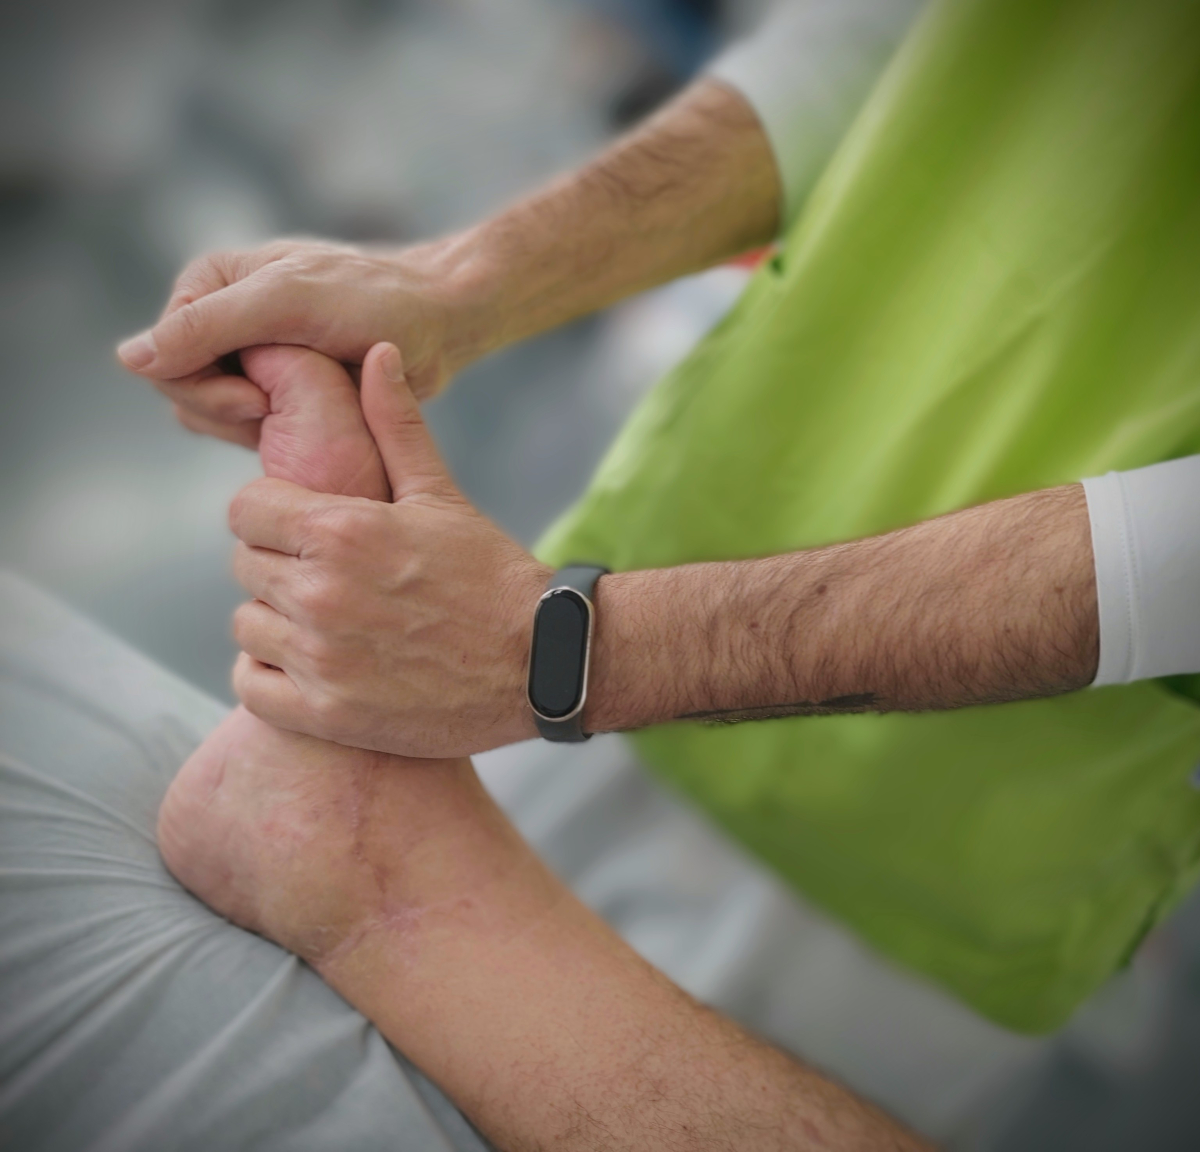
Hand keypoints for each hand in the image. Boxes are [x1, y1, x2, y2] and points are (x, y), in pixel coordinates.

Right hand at [117, 237, 490, 446]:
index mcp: (211, 283)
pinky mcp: (280, 391)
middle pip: (183, 390)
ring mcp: (250, 357)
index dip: (203, 388)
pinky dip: (274, 436)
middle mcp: (222, 317)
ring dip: (253, 426)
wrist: (442, 322)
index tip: (260, 400)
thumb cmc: (375, 302)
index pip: (164, 356)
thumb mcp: (286, 304)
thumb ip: (207, 327)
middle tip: (281, 410)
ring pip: (213, 416)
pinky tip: (313, 428)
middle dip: (229, 408)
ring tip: (307, 411)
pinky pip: (250, 429)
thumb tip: (130, 360)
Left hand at [229, 342, 547, 757]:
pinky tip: (313, 663)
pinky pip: (251, 686)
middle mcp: (320, 593)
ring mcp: (321, 659)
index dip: (270, 514)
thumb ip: (397, 425)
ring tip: (325, 621)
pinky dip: (271, 675)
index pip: (245, 511)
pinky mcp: (327, 713)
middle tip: (324, 576)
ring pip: (245, 626)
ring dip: (275, 621)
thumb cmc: (493, 575)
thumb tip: (378, 350)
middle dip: (279, 565)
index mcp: (342, 530)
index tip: (300, 528)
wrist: (540, 663)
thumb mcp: (442, 496)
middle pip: (245, 567)